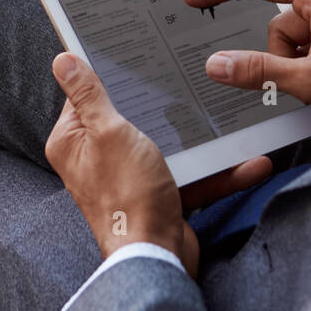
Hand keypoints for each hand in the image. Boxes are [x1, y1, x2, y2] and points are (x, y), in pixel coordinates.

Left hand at [46, 53, 271, 276]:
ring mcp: (129, 176)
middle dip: (160, 102)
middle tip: (186, 76)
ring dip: (197, 137)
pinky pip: (188, 172)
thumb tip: (63, 61)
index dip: (109, 75)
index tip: (136, 54)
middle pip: (130, 116)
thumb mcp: (108, 132)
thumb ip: (88, 95)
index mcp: (73, 141)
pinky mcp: (157, 194)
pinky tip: (247, 161)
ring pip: (166, 143)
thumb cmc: (126, 197)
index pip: (85, 95)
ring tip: (225, 115)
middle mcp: (96, 159)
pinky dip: (216, 169)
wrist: (156, 256)